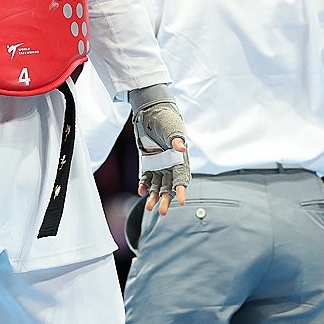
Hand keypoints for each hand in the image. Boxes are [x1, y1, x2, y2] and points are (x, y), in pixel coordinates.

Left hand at [127, 84, 190, 215]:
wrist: (151, 112)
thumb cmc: (165, 119)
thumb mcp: (171, 127)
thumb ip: (175, 138)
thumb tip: (181, 146)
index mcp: (179, 157)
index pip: (181, 176)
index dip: (181, 189)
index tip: (181, 200)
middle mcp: (170, 163)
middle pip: (170, 185)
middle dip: (167, 198)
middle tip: (163, 212)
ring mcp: (159, 163)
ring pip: (158, 184)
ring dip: (155, 196)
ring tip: (150, 207)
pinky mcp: (148, 162)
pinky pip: (147, 178)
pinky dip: (144, 185)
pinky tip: (141, 192)